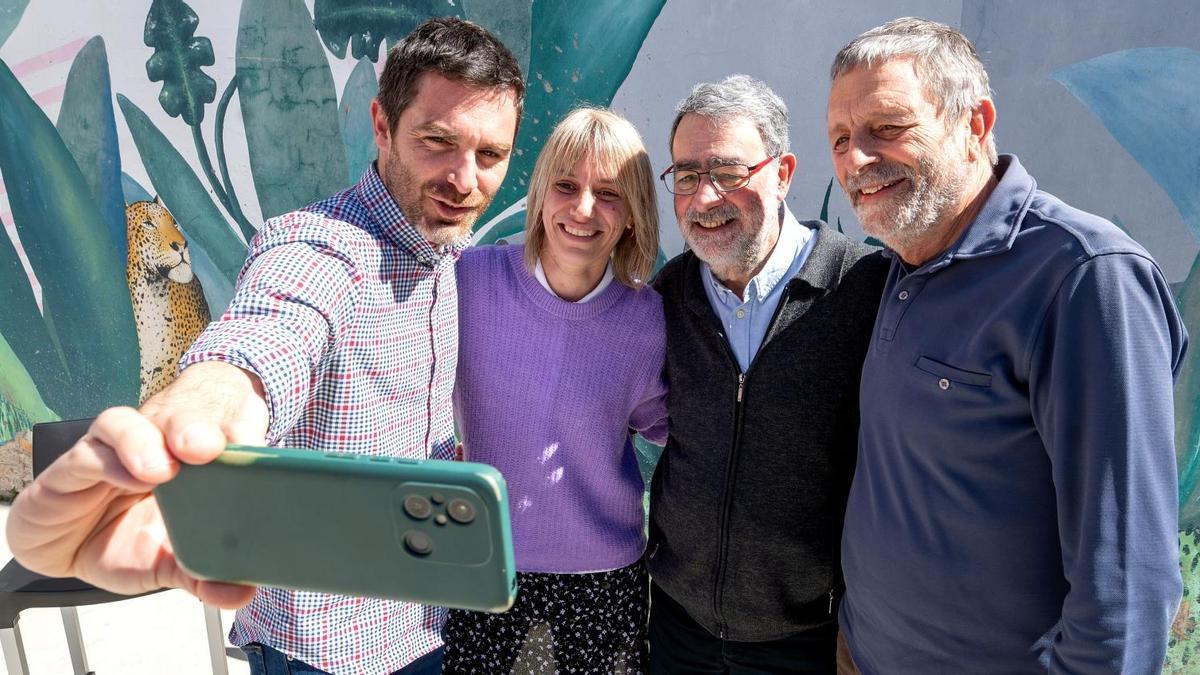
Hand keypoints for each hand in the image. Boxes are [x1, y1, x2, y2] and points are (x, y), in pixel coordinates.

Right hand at [5, 362, 269, 607]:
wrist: (60, 546)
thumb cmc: (121, 541)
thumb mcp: (167, 562)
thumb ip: (202, 574)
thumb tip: (242, 592)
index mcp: (189, 462)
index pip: (219, 426)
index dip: (239, 429)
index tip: (254, 448)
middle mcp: (154, 444)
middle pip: (178, 414)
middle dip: (198, 429)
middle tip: (210, 449)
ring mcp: (115, 448)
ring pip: (130, 422)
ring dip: (149, 441)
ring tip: (164, 470)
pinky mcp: (75, 461)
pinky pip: (91, 449)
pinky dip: (112, 460)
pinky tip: (130, 478)